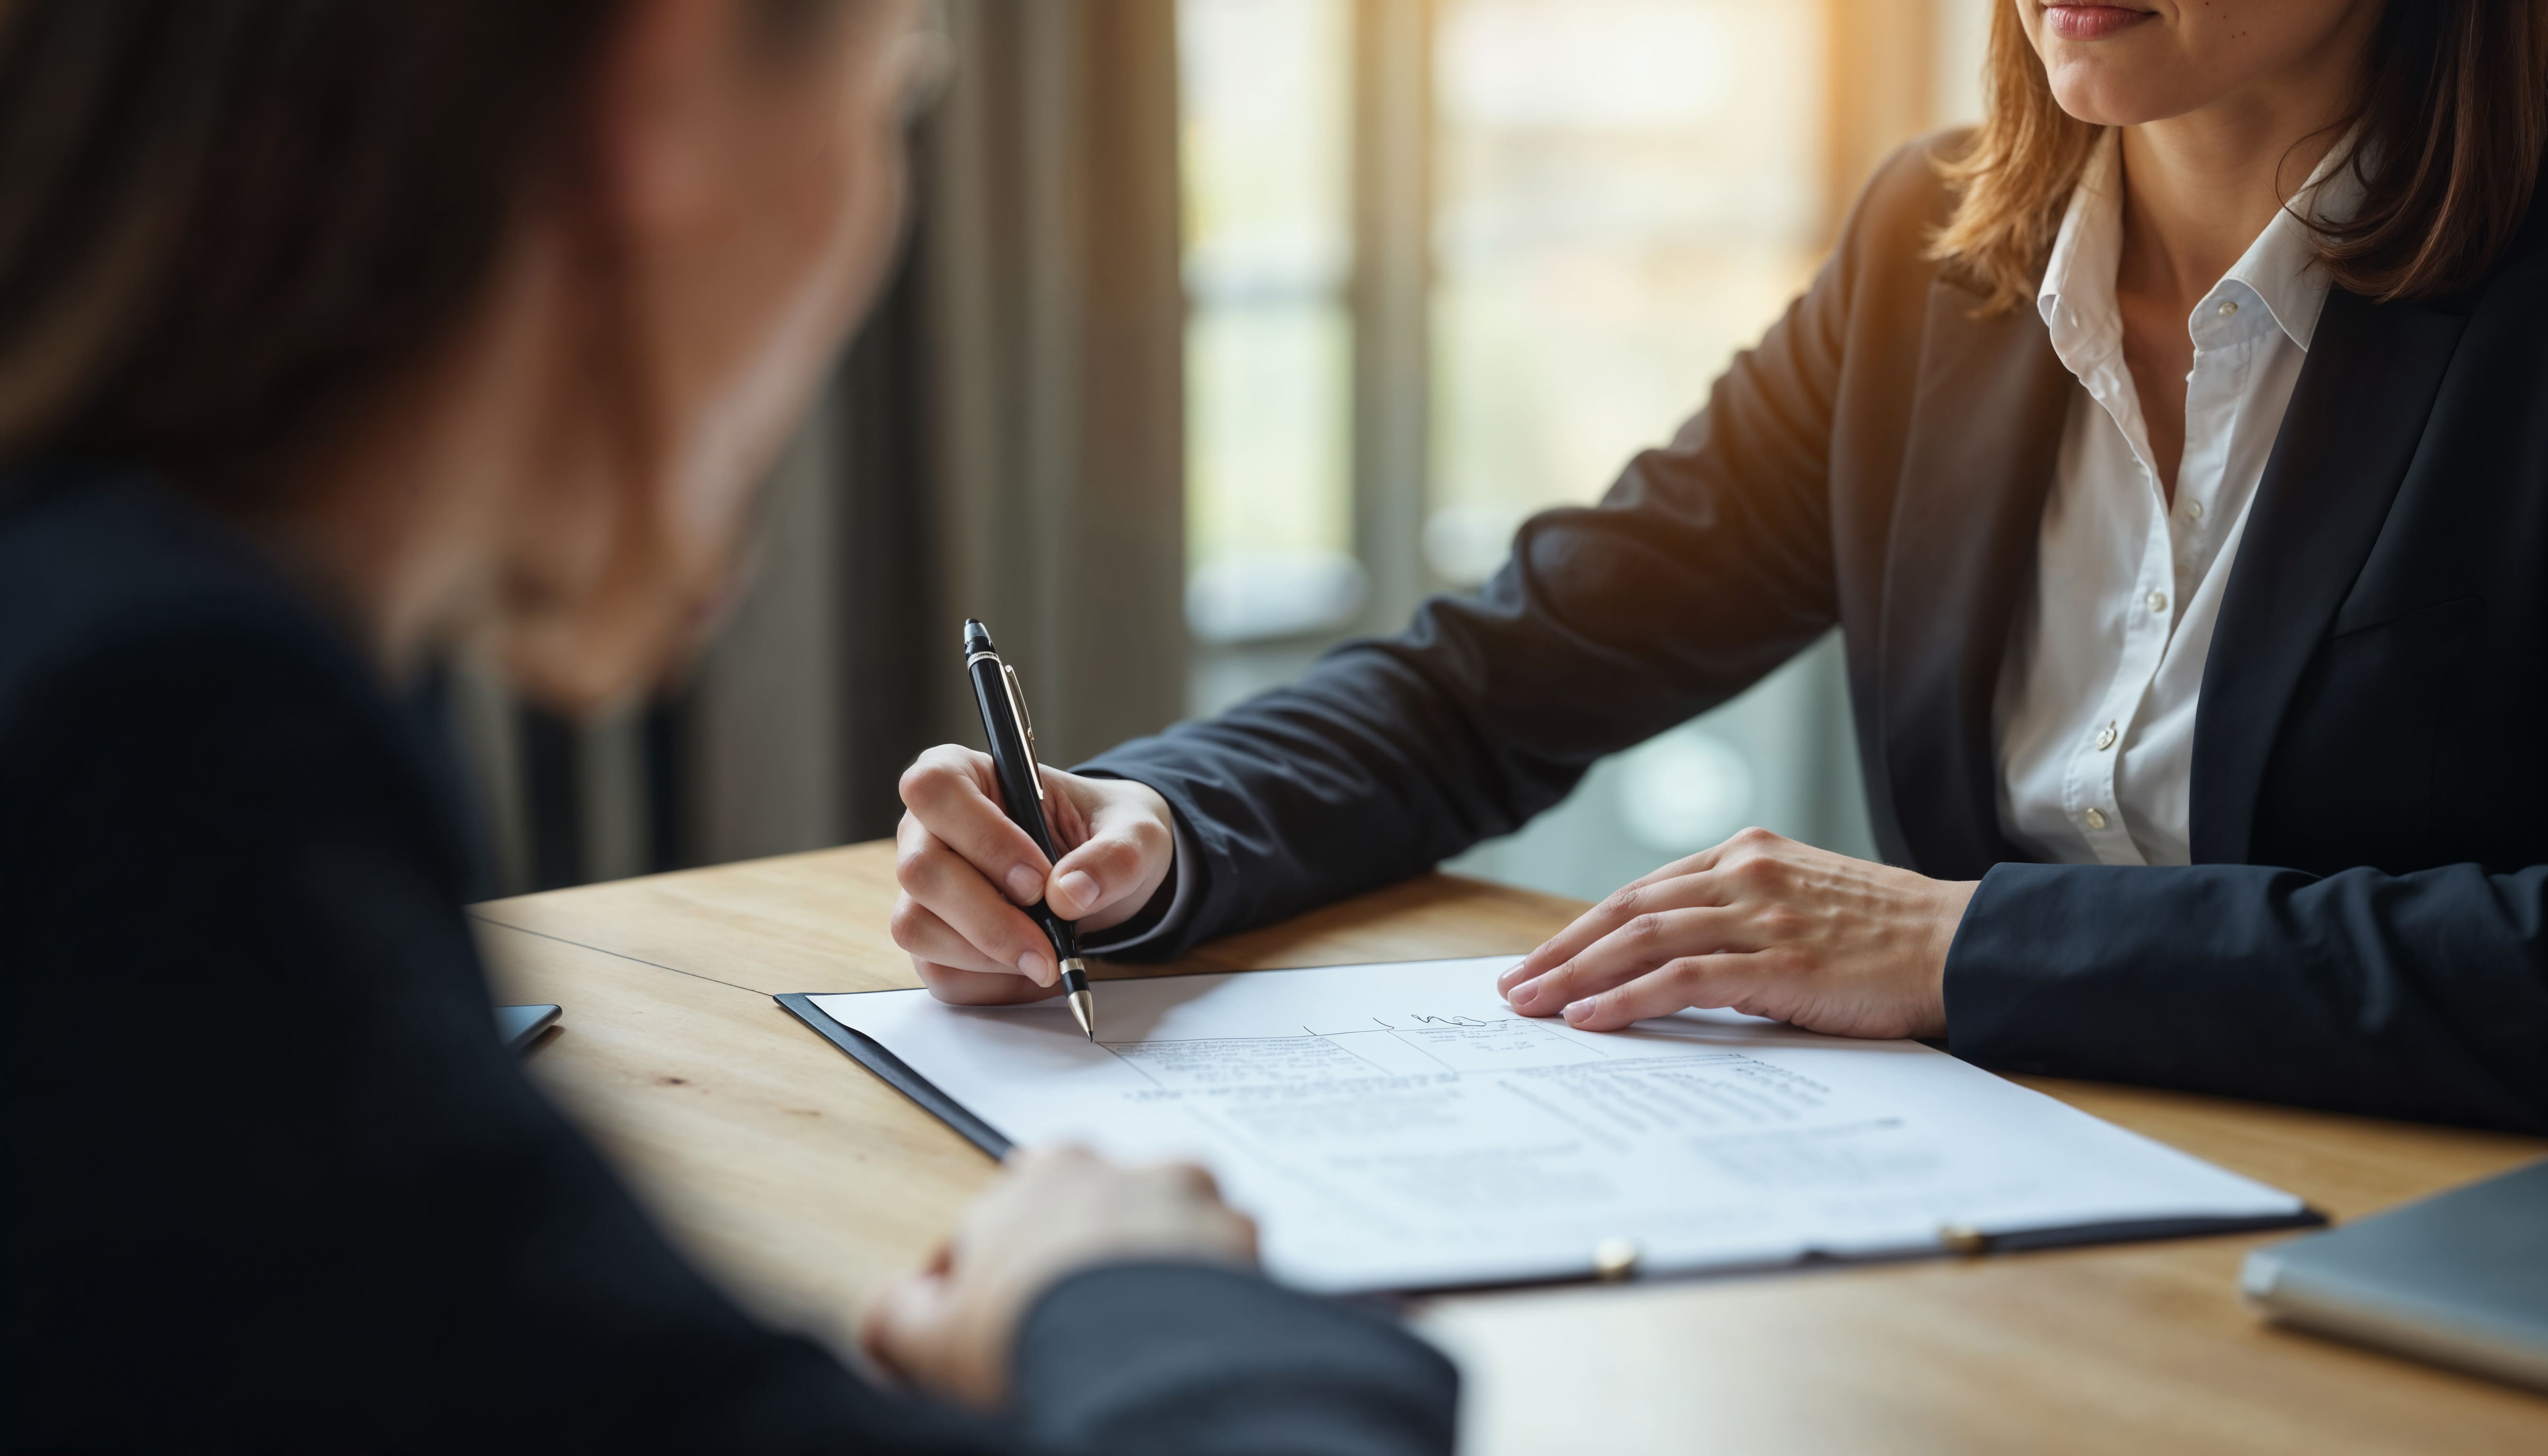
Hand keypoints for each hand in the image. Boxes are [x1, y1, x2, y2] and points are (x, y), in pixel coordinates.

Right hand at [859, 1146, 1258, 1407]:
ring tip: (1141, 1333)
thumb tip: (893, 1316)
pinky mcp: (1247, 1243)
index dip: (1006, 1267)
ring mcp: (1196, 1201)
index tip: (1008, 1313)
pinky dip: (1214, 1298)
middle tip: (1077, 1325)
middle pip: (1104, 1214)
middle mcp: (1130, 1170)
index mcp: (1049, 1173)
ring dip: (1159, 1270)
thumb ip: (899, 1316)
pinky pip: (1231, 1268)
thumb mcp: (929, 1337)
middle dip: (1089, 1259)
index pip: (1018, 1208)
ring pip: (1174, 1233)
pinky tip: (1188, 1337)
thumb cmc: (1031, 1336)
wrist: (1135, 1365)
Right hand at [893, 746, 1174, 1004]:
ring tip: (1047, 958)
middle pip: (920, 871)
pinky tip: (1032, 972)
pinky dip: (990, 984)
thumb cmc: (1107, 833)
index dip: (982, 838)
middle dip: (989, 917)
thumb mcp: (1136, 832)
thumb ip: (1115, 855)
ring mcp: (924, 889)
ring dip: (987, 956)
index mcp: (964, 774)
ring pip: (917, 927)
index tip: (1038, 879)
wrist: (1103, 874)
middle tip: (1050, 945)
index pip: (934, 789)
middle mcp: (927, 829)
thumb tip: (1069, 894)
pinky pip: (938, 973)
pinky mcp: (933, 940)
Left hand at [1496, 827, 1977, 1038]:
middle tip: (1512, 986)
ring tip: (1530, 1005)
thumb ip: (1740, 916)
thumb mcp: (1802, 903)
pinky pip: (1682, 977)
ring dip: (1575, 975)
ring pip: (1641, 939)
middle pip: (1626, 910)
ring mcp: (1760, 916)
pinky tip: (1589, 1018)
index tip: (1541, 959)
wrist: (1961, 944)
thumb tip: (1673, 959)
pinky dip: (1627, 998)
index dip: (1583, 927)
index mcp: (1747, 855)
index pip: (1643, 891)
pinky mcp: (1778, 962)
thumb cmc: (1885, 936)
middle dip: (1560, 950)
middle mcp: (1744, 875)